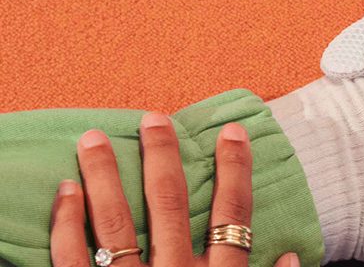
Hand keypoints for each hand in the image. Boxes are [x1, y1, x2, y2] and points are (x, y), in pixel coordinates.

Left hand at [50, 115, 298, 266]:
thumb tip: (292, 257)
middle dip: (162, 160)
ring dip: (104, 179)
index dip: (234, 173)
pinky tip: (65, 193)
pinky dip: (67, 226)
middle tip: (153, 119)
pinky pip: (72, 263)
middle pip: (169, 209)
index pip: (233, 218)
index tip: (232, 134)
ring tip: (93, 140)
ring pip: (115, 227)